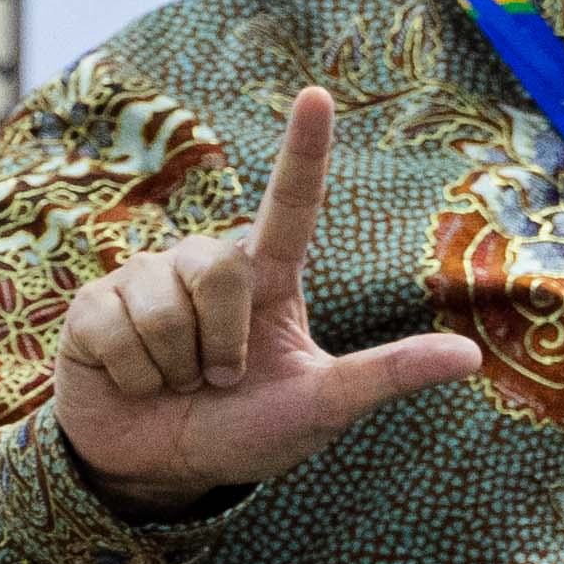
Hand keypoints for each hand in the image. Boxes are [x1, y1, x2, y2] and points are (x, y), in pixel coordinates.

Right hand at [53, 86, 486, 513]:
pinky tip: (134, 381)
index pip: (290, 205)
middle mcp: (207, 265)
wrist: (160, 469)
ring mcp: (146, 279)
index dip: (303, 150)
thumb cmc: (246, 430)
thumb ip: (384, 376)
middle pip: (219, 273)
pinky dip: (132, 374)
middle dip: (220, 347)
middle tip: (217, 381)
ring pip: (166, 307)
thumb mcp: (320, 405)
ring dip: (176, 367)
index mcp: (268, 278)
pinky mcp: (94, 306)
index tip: (316, 95)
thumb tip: (470, 356)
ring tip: (175, 382)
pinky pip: (116, 330)